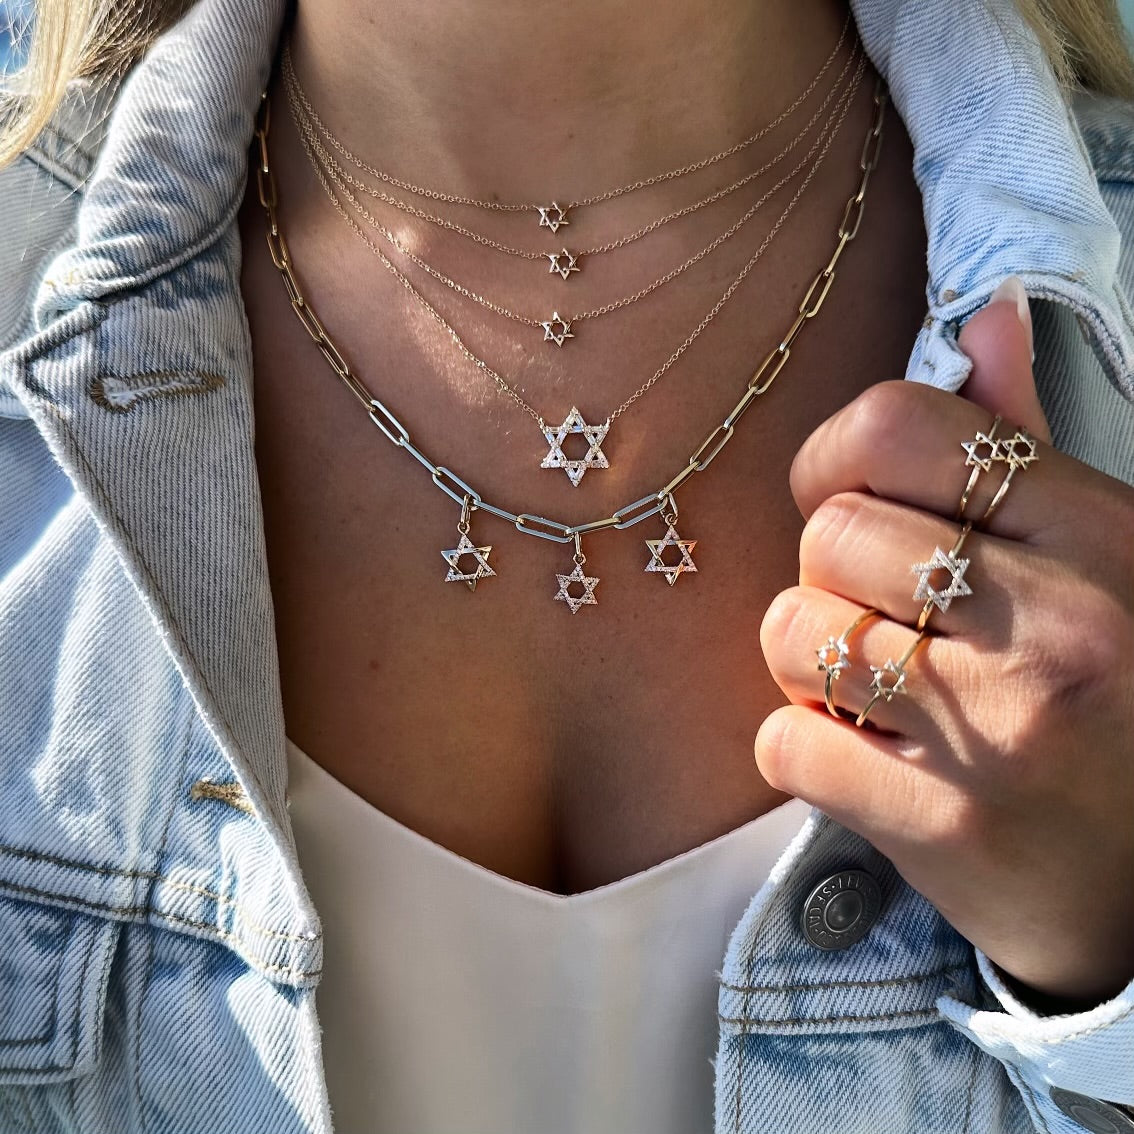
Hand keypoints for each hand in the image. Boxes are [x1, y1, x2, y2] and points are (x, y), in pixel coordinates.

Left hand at [757, 280, 1133, 1004]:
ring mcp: (1001, 731)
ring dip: (811, 663)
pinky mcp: (946, 827)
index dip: (837, 460)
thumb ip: (1027, 442)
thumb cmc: (1112, 696)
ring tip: (880, 692)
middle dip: (832, 579)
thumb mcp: (1104, 556)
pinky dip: (805, 753)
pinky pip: (783, 745)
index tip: (848, 501)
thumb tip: (984, 317)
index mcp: (1101, 533)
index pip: (897, 427)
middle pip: (829, 535)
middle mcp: (1059, 623)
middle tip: (887, 621)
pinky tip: (872, 763)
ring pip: (791, 632)